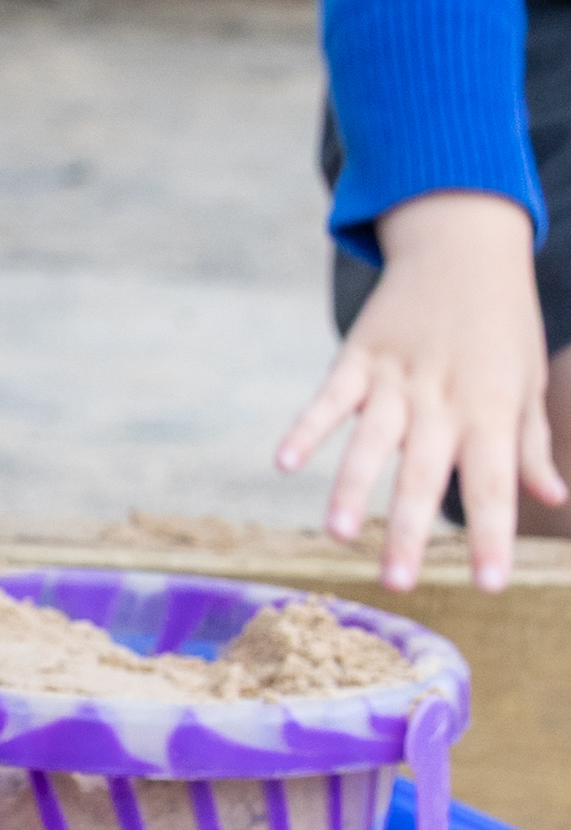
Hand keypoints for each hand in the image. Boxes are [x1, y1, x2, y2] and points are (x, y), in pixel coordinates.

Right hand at [278, 190, 565, 592]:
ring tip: (338, 536)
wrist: (463, 245)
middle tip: (397, 584)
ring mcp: (396, 377)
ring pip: (371, 442)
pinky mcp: (358, 357)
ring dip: (352, 489)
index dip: (492, 535)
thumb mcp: (529, 378)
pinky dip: (306, 428)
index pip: (495, 484)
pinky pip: (329, 398)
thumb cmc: (503, 322)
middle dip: (409, 531)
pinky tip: (285, 462)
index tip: (490, 583)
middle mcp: (444, 398)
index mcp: (494, 409)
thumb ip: (532, 442)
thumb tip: (550, 498)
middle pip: (424, 475)